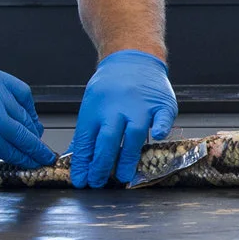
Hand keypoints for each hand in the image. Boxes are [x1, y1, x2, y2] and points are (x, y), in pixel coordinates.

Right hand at [0, 64, 56, 165]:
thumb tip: (13, 117)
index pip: (21, 93)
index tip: (34, 125)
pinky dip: (21, 157)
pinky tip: (27, 162)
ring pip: (20, 133)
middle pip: (22, 115)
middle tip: (38, 145)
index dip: (31, 113)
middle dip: (33, 133)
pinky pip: (9, 147)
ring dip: (33, 149)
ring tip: (41, 157)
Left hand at [72, 49, 176, 186]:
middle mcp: (117, 107)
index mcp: (96, 109)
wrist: (132, 57)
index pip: (86, 139)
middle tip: (98, 182)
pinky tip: (157, 137)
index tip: (81, 180)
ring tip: (123, 176)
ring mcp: (140, 105)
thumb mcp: (92, 104)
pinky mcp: (161, 104)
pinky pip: (162, 117)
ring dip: (127, 156)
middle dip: (101, 164)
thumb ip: (86, 132)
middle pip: (107, 139)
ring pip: (133, 133)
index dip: (83, 163)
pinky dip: (160, 127)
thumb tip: (76, 161)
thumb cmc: (111, 86)